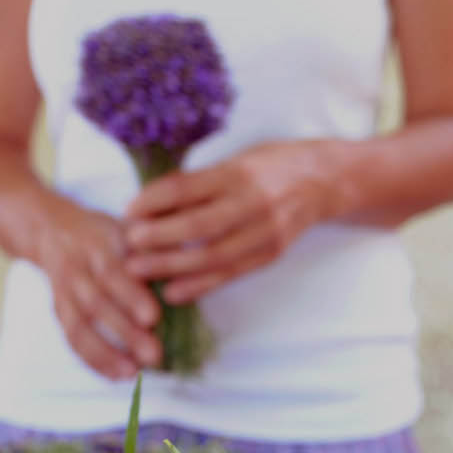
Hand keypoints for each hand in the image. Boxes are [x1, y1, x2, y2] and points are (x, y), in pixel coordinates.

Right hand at [35, 201, 160, 378]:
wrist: (50, 228)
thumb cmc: (101, 232)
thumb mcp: (124, 226)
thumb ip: (150, 244)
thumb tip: (186, 259)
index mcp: (96, 245)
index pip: (111, 272)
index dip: (130, 296)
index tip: (153, 318)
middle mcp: (75, 269)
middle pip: (96, 304)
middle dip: (124, 333)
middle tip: (153, 355)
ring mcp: (63, 292)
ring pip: (79, 327)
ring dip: (105, 353)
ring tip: (132, 373)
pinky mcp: (58, 310)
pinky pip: (71, 339)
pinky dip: (92, 360)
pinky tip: (114, 375)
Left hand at [122, 141, 334, 303]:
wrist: (325, 181)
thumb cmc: (270, 166)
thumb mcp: (236, 160)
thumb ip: (199, 182)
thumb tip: (149, 202)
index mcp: (239, 173)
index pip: (188, 187)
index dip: (154, 200)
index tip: (128, 211)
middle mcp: (254, 202)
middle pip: (199, 225)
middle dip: (159, 237)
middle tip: (128, 245)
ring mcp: (265, 232)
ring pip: (213, 255)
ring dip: (172, 266)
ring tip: (139, 271)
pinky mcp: (271, 254)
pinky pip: (230, 274)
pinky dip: (199, 286)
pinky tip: (172, 292)